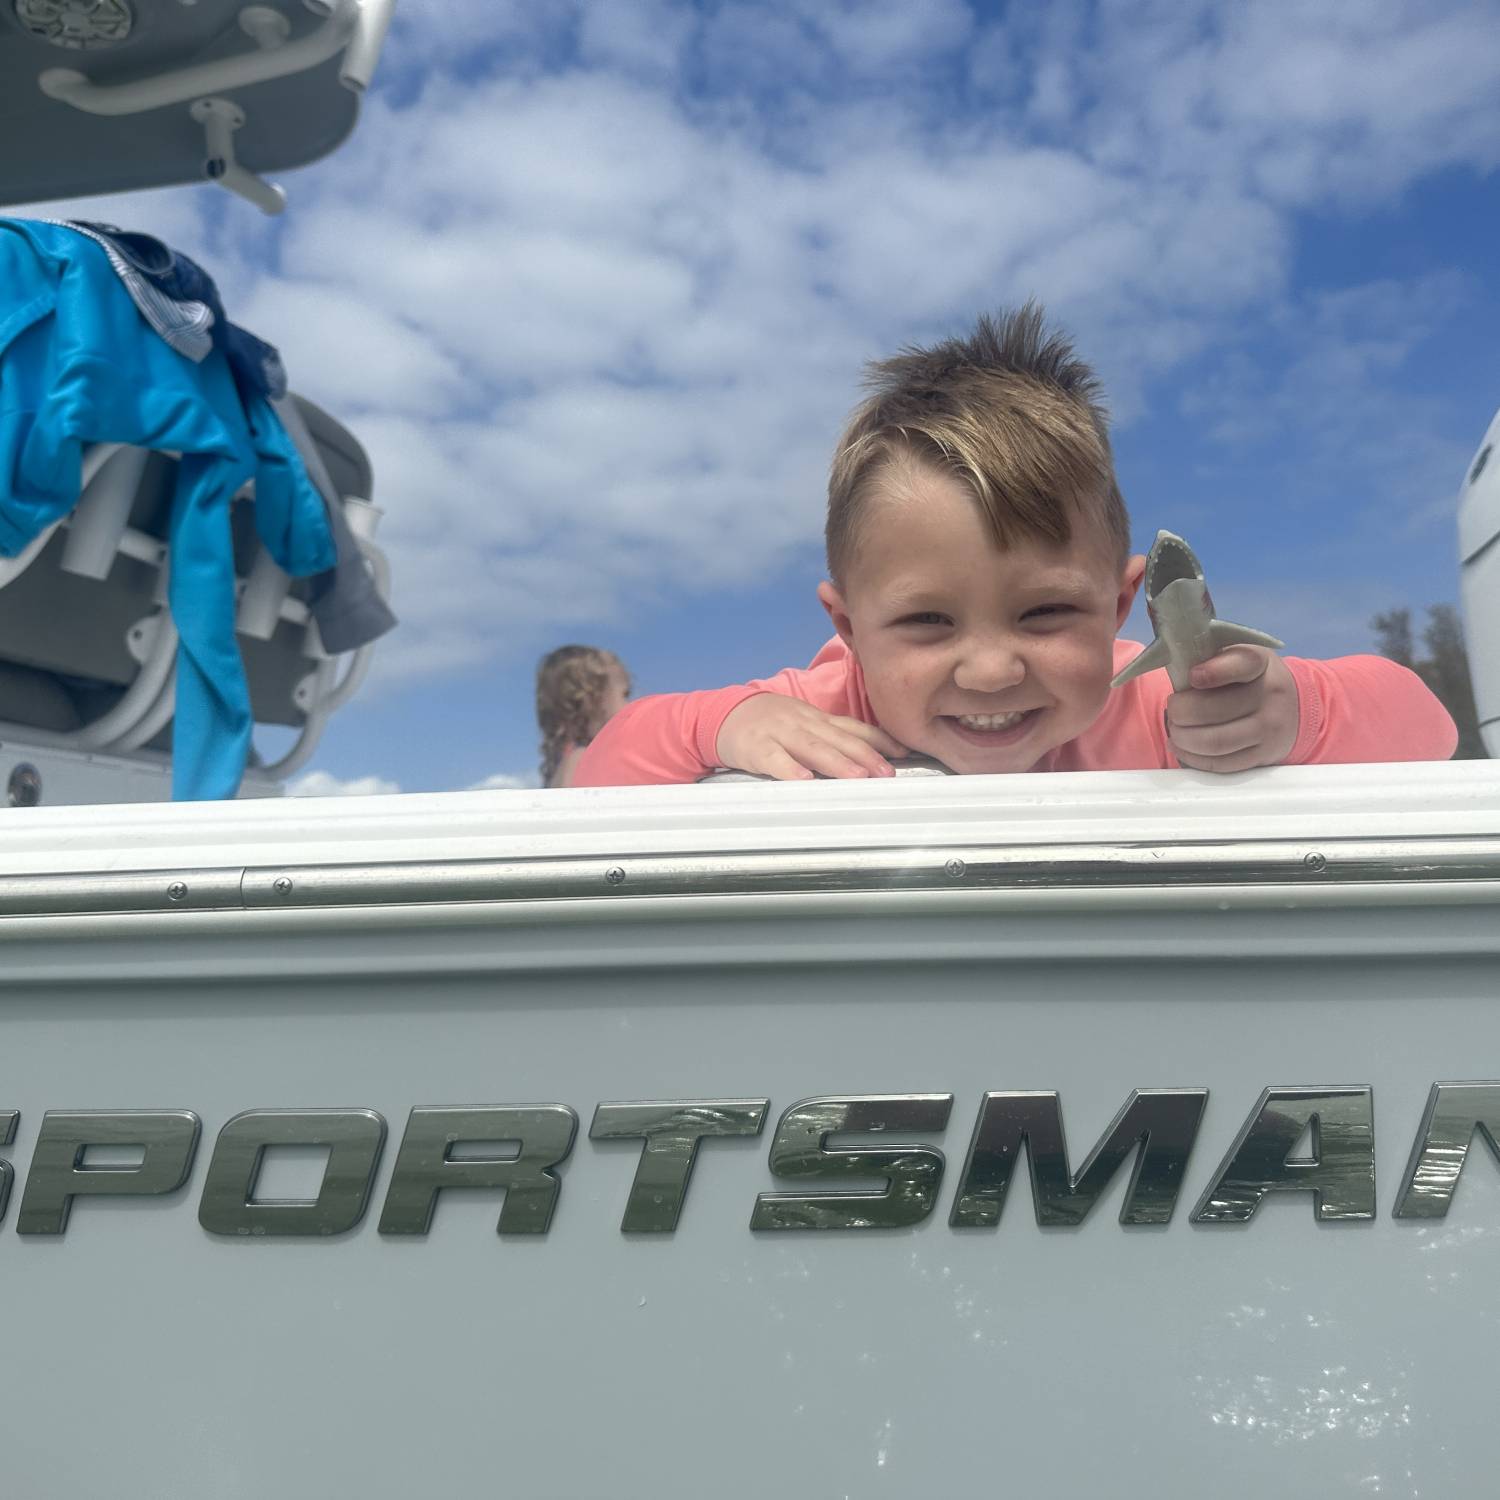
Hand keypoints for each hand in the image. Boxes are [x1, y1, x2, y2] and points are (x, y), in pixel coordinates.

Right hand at [716, 694, 906, 779]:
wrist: (725, 714)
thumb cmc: (770, 723)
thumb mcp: (804, 723)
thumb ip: (832, 738)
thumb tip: (869, 758)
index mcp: (817, 719)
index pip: (853, 728)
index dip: (879, 741)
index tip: (903, 754)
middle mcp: (803, 723)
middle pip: (838, 739)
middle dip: (865, 756)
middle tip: (886, 773)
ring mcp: (779, 734)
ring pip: (812, 748)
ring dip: (836, 762)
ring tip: (857, 777)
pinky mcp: (755, 748)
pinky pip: (774, 760)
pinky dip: (789, 770)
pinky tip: (804, 781)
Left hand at [1166, 647, 1298, 771]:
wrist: (1295, 707)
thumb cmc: (1251, 679)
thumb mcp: (1238, 656)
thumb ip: (1211, 658)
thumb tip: (1171, 665)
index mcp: (1261, 664)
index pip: (1241, 664)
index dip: (1213, 672)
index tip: (1192, 676)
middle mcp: (1270, 696)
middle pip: (1213, 710)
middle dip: (1180, 712)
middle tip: (1173, 710)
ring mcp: (1269, 729)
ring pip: (1214, 742)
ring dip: (1183, 738)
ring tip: (1175, 729)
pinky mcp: (1262, 756)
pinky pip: (1221, 764)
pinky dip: (1193, 757)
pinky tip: (1182, 746)